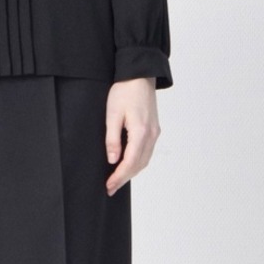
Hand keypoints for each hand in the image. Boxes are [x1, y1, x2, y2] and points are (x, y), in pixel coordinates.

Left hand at [105, 77, 159, 194]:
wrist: (139, 75)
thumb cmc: (124, 91)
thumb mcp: (112, 114)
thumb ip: (112, 139)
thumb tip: (113, 160)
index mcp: (141, 132)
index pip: (130, 162)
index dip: (119, 177)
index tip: (109, 186)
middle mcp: (151, 135)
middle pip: (139, 164)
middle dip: (124, 178)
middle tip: (110, 188)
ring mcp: (155, 132)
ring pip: (145, 160)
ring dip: (132, 172)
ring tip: (117, 179)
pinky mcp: (154, 129)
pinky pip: (147, 152)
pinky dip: (137, 162)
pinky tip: (127, 164)